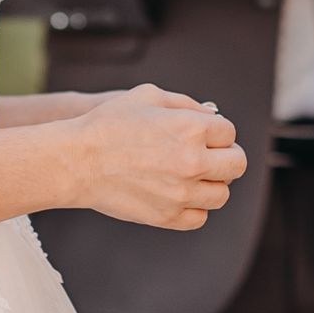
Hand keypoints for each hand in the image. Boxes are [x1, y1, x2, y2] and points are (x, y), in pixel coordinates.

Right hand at [67, 84, 246, 230]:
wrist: (77, 161)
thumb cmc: (109, 123)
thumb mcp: (150, 96)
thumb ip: (187, 104)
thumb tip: (211, 115)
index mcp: (192, 128)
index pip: (229, 133)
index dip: (217, 131)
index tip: (204, 133)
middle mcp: (192, 162)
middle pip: (236, 165)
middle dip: (226, 157)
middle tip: (210, 155)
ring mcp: (181, 193)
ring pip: (221, 194)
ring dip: (212, 183)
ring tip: (193, 175)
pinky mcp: (167, 217)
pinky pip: (200, 217)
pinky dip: (195, 207)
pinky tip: (181, 193)